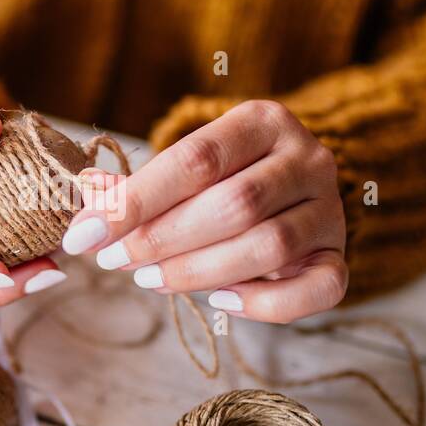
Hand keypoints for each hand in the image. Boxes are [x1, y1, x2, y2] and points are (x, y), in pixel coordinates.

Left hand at [61, 100, 345, 323]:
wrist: (291, 188)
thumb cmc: (224, 176)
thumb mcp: (186, 166)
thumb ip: (139, 186)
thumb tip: (88, 200)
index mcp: (264, 121)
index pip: (196, 159)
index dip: (136, 201)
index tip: (85, 236)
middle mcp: (308, 159)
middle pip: (235, 205)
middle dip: (163, 239)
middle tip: (115, 262)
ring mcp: (330, 210)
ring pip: (270, 247)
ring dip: (199, 271)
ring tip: (150, 280)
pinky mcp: (340, 257)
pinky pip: (318, 290)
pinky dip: (263, 304)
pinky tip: (218, 302)